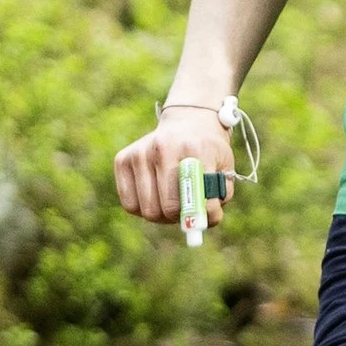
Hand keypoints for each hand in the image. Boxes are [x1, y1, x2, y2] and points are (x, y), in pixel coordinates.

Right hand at [114, 104, 231, 226]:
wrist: (188, 123)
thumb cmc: (209, 153)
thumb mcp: (224, 170)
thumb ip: (217, 198)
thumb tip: (200, 223)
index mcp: (193, 148)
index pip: (191, 193)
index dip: (196, 213)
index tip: (199, 221)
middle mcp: (162, 147)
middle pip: (167, 207)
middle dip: (179, 217)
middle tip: (186, 213)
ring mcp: (139, 152)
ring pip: (147, 210)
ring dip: (162, 216)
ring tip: (172, 203)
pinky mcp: (122, 159)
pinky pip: (129, 204)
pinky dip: (143, 209)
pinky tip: (155, 197)